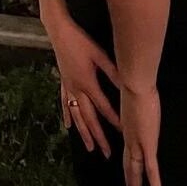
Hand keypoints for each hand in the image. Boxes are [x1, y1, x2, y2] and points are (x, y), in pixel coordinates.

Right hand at [47, 14, 120, 155]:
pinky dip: (68, 116)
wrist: (59, 32)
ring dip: (83, 133)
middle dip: (98, 136)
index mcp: (88, 84)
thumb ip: (113, 72)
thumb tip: (127, 85)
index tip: (124, 133)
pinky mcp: (63, 82)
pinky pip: (65, 104)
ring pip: (76, 116)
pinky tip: (68, 126)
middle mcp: (77, 90)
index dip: (114, 121)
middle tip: (107, 153)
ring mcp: (68, 87)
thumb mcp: (100, 55)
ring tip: (89, 148)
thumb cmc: (80, 41)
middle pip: (89, 118)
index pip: (104, 108)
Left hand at [120, 84, 162, 185]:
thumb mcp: (136, 92)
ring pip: (136, 173)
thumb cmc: (136, 80)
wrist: (134, 82)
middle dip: (129, 181)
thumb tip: (140, 95)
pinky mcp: (147, 146)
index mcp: (127, 125)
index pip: (128, 147)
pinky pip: (152, 173)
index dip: (127, 160)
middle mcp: (130, 137)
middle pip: (129, 165)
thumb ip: (137, 98)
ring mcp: (138, 143)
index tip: (128, 169)